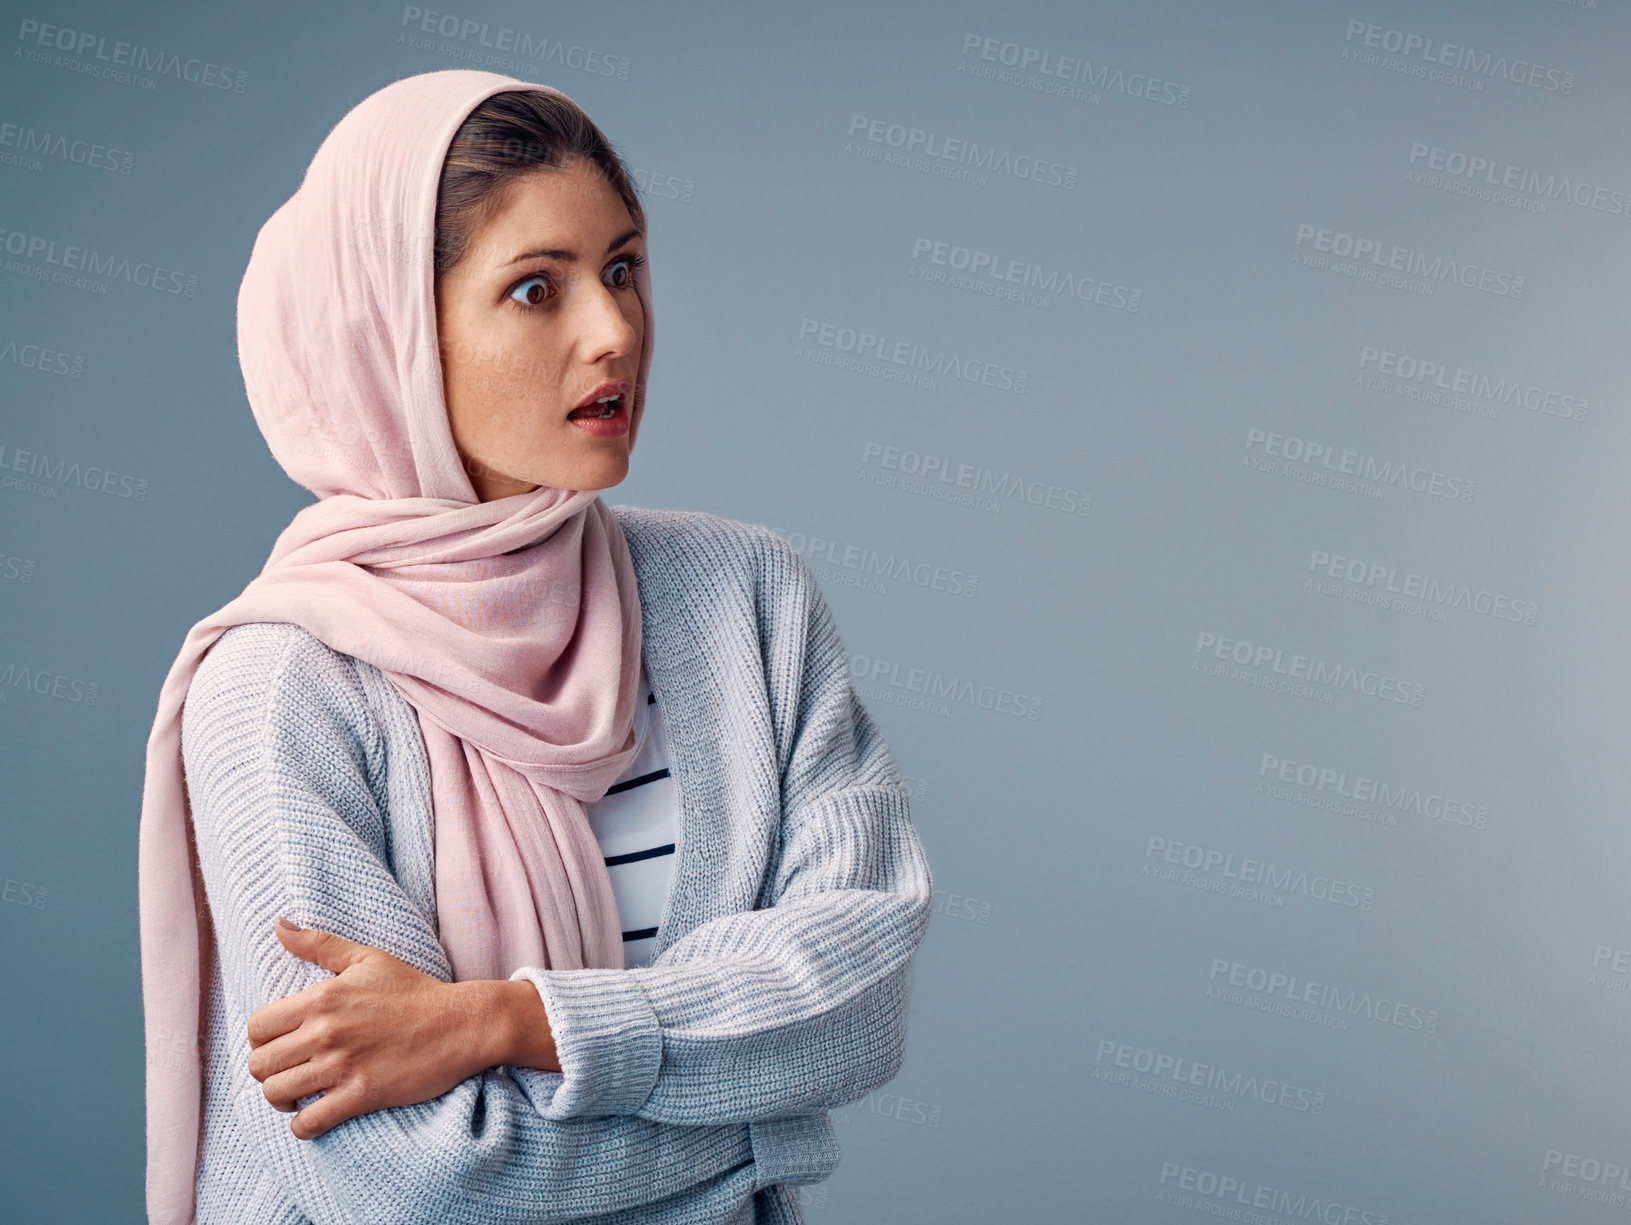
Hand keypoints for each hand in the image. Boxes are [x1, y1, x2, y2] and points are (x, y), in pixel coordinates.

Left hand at [248, 917, 508, 1139]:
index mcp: (322, 997)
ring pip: (277, 1094)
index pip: (256, 1027)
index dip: (261, 1040)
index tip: (280, 1044)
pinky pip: (308, 1122)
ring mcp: (342, 1065)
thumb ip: (318, 943)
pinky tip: (315, 1115)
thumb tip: (279, 923)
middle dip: (268, 1071)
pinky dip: (304, 1125)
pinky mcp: (360, 1095)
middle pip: (259, 1065)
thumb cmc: (413, 990)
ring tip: (300, 1094)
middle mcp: (325, 1031)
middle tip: (289, 1071)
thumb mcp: (367, 958)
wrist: (461, 1023)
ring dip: (283, 1100)